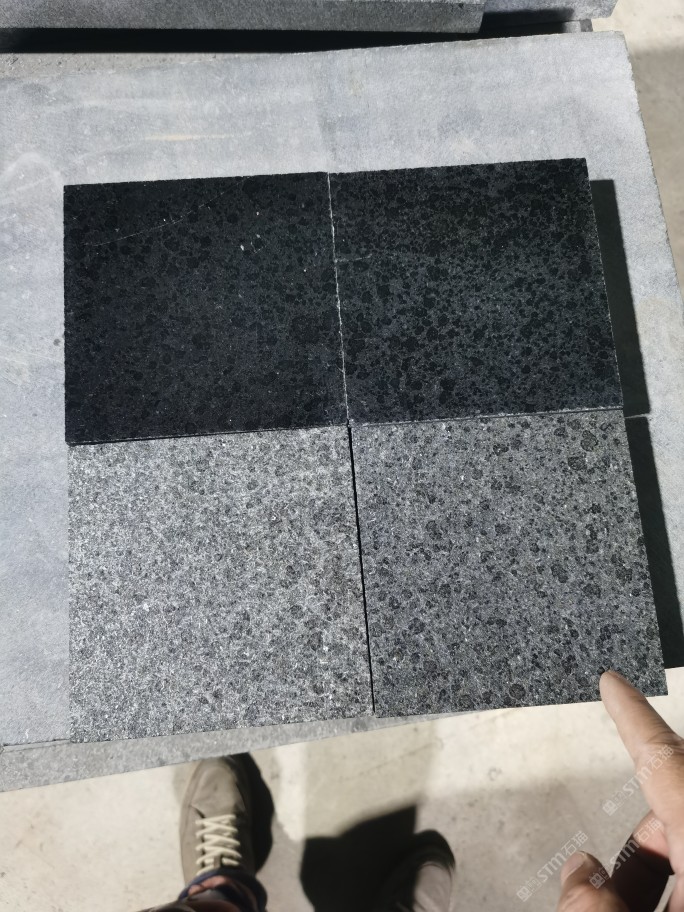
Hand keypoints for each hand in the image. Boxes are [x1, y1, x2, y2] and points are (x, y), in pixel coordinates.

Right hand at [556, 670, 683, 911]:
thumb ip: (593, 906)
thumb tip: (581, 873)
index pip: (665, 758)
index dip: (633, 717)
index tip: (612, 682)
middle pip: (671, 821)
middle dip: (633, 855)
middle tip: (601, 893)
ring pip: (680, 857)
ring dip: (641, 886)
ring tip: (611, 911)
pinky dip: (666, 898)